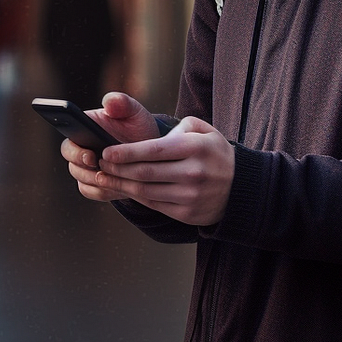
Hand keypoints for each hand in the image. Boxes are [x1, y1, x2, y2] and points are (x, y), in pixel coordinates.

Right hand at [60, 92, 160, 201]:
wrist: (152, 151)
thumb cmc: (139, 128)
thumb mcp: (134, 112)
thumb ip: (122, 103)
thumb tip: (109, 102)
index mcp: (83, 131)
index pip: (68, 143)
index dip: (75, 152)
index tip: (90, 156)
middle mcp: (81, 150)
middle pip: (72, 165)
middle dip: (85, 171)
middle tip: (103, 170)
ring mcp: (88, 169)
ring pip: (83, 182)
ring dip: (98, 183)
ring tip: (116, 179)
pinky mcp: (96, 185)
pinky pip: (93, 193)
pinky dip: (105, 192)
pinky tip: (119, 188)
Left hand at [94, 115, 234, 225]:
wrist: (242, 188)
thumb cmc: (215, 154)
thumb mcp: (204, 131)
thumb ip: (178, 128)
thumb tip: (149, 140)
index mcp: (195, 148)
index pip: (153, 150)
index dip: (126, 153)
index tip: (106, 152)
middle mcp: (193, 173)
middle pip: (144, 173)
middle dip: (117, 169)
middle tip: (99, 164)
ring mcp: (190, 196)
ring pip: (145, 192)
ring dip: (120, 185)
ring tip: (103, 178)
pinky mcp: (187, 214)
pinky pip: (153, 205)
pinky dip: (135, 197)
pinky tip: (123, 189)